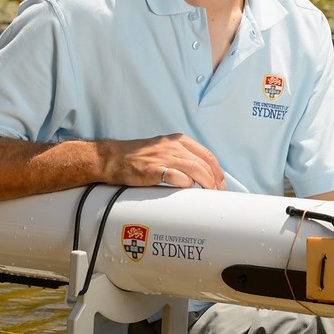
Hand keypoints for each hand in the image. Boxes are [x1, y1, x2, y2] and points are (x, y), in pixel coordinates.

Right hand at [102, 133, 225, 190]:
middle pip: (203, 163)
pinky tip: (187, 187)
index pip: (206, 154)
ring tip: (208, 193)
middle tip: (217, 192)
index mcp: (177, 140)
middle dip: (214, 179)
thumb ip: (180, 156)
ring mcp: (163, 157)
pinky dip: (185, 183)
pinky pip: (176, 176)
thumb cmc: (138, 157)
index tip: (220, 182)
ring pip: (195, 169)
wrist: (113, 158)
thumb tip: (199, 173)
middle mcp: (173, 146)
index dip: (217, 170)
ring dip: (205, 183)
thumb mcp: (163, 148)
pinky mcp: (154, 169)